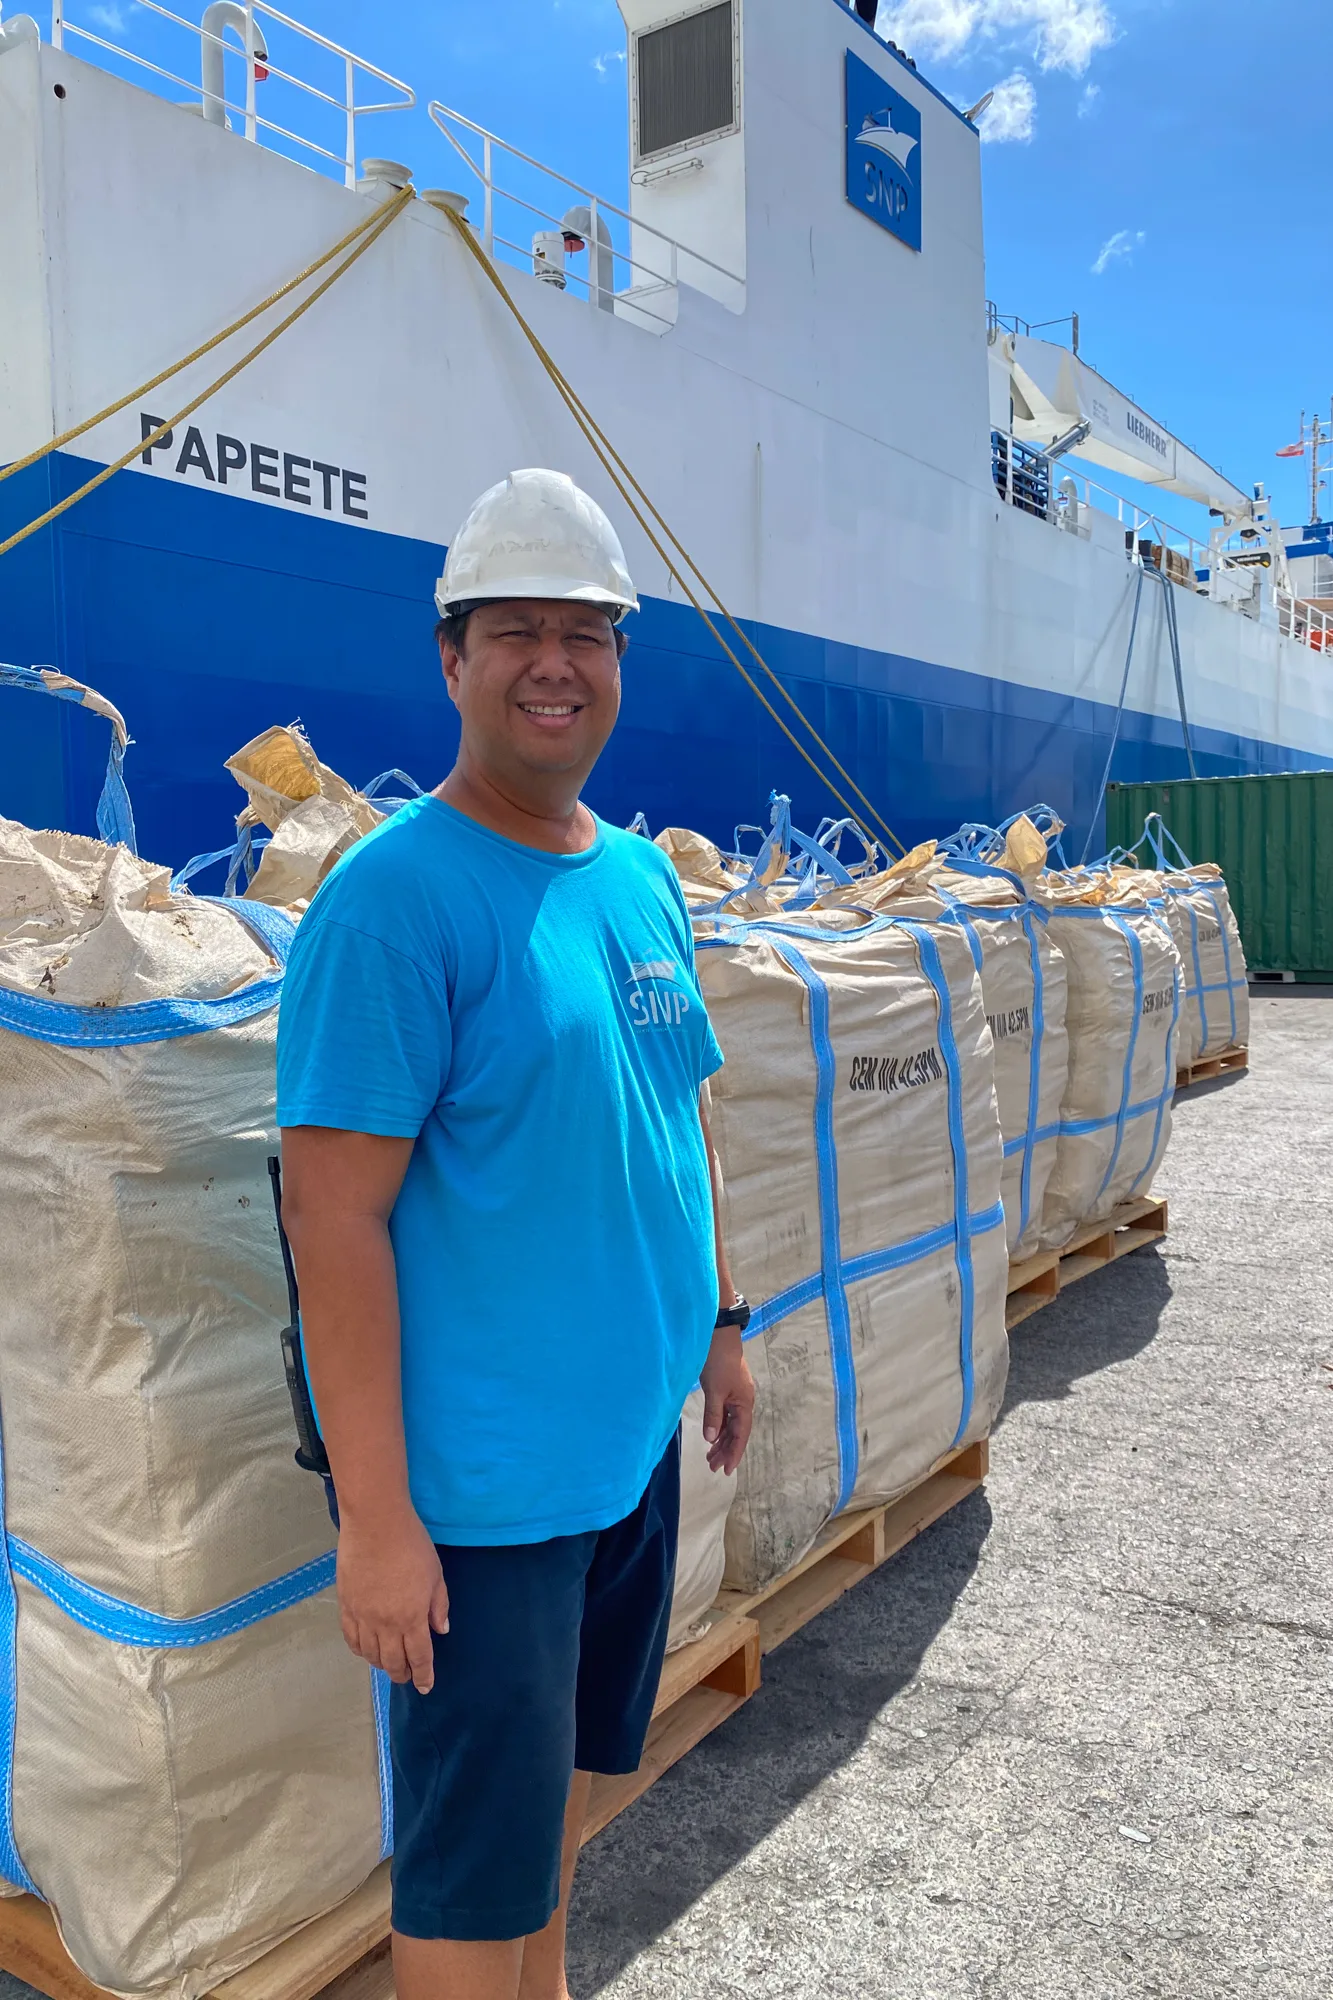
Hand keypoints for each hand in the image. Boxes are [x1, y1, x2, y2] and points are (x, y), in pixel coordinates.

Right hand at [335, 1504, 449, 1693]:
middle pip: (392, 1662)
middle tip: (407, 1676)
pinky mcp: (346, 1606)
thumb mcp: (436, 1574)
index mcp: (412, 1618)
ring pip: (370, 1654)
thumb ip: (439, 1605)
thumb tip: (440, 1630)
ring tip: (388, 1665)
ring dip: (381, 1664)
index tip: (425, 1687)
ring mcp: (362, 1617)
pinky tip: (365, 1650)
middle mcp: (386, 1624)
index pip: (419, 1657)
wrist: (375, 1524)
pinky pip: (351, 1638)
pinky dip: (359, 1650)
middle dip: (402, 1673)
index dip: (423, 1675)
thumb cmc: (412, 1545)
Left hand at [700, 1323, 755, 1474]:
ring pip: (729, 1425)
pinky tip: (711, 1436)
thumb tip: (711, 1439)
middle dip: (725, 1450)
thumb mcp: (715, 1390)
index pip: (741, 1435)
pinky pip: (724, 1416)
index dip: (733, 1453)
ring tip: (709, 1456)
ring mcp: (734, 1396)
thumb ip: (714, 1415)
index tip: (726, 1470)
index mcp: (744, 1404)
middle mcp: (742, 1402)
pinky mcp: (725, 1390)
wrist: (718, 1335)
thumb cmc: (719, 1362)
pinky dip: (717, 1427)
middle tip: (712, 1467)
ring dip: (720, 1440)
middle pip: (736, 1432)